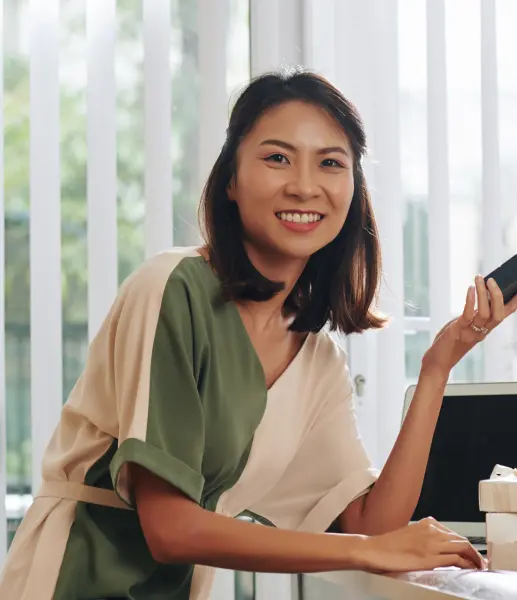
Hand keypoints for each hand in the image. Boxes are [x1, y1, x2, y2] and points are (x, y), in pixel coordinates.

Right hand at [358, 517, 485, 572]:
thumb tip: (434, 547)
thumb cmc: (388, 546)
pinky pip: (456, 559)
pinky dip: (467, 563)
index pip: (453, 533)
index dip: (464, 544)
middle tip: (478, 562)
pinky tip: (469, 569)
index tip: (469, 553)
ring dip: (474, 558)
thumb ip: (423, 537)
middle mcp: (431, 530)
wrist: (374, 550)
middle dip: (473, 551)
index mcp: (426, 523)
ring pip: (463, 547)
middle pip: (461, 539)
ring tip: (478, 567)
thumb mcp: (409, 535)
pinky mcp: (430, 557)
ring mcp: (431, 543)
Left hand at [421, 276, 516, 374]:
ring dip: (483, 293)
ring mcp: (470, 332)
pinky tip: (470, 289)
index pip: (503, 315)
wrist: (438, 361)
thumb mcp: (465, 326)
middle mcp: (482, 332)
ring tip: (479, 279)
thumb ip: (473, 315)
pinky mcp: (457, 330)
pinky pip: (468, 314)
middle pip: (498, 314)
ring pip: (485, 312)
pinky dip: (471, 300)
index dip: (513, 303)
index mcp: (485, 330)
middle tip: (491, 279)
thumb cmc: (450, 342)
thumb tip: (478, 294)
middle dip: (497, 295)